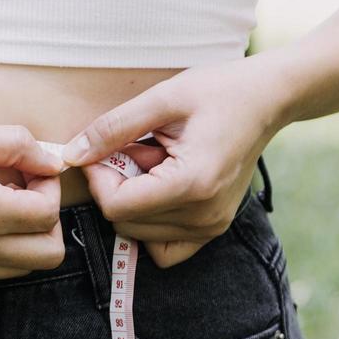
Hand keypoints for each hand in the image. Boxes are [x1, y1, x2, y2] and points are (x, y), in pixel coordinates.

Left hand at [60, 58, 282, 267]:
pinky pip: (163, 247)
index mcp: (192, 184)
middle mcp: (204, 216)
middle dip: (115, 187)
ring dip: (133, 201)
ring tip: (154, 163)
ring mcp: (211, 228)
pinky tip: (159, 187)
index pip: (117, 207)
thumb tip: (71, 156)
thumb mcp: (161, 99)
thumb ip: (112, 129)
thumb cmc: (218, 91)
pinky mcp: (213, 229)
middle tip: (134, 150)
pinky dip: (150, 222)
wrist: (267, 100)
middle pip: (125, 224)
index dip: (98, 178)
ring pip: (139, 235)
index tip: (102, 148)